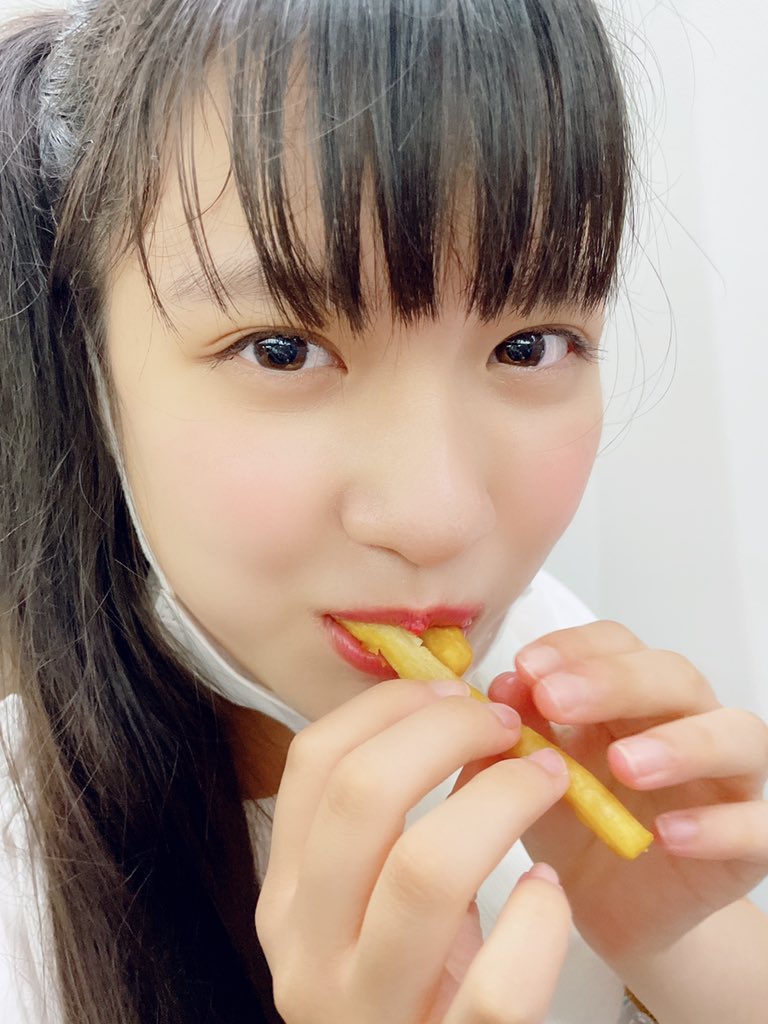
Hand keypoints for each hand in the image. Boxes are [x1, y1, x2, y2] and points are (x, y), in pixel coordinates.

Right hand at [256, 678, 571, 1022]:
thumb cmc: (407, 975)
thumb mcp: (371, 894)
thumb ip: (392, 813)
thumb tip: (454, 703)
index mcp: (285, 894)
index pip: (314, 760)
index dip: (390, 705)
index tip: (451, 686)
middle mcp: (308, 952)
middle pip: (364, 798)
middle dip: (445, 731)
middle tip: (503, 722)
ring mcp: (370, 1012)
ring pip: (426, 873)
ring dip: (499, 801)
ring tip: (544, 777)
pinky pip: (496, 985)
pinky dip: (537, 920)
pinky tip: (548, 891)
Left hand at [487, 621, 767, 962]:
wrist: (609, 908)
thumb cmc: (574, 826)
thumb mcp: (532, 779)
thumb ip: (518, 734)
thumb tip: (500, 689)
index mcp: (629, 695)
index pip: (616, 643)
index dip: (574, 648)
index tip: (525, 668)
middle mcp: (687, 720)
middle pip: (674, 674)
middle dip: (614, 682)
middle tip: (556, 701)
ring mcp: (728, 777)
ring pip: (737, 734)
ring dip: (681, 743)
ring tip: (625, 764)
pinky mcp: (756, 840)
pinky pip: (760, 823)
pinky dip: (719, 826)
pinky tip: (668, 835)